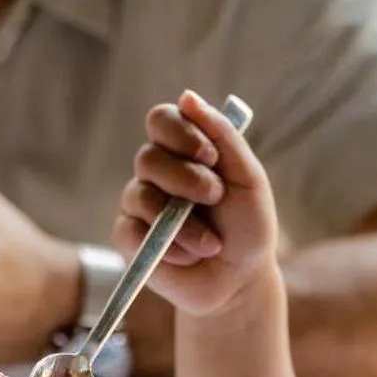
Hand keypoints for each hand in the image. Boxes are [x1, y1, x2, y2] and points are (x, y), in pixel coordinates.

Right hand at [116, 90, 279, 316]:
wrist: (240, 280)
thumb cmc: (247, 227)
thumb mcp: (247, 178)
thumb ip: (223, 135)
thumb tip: (188, 96)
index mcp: (184, 151)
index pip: (162, 120)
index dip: (181, 133)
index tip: (210, 156)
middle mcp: (157, 173)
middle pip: (148, 157)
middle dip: (186, 180)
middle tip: (215, 199)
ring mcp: (139, 204)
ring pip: (140, 196)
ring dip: (183, 223)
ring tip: (210, 243)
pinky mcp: (128, 238)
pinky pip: (133, 231)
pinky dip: (168, 247)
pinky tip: (188, 258)